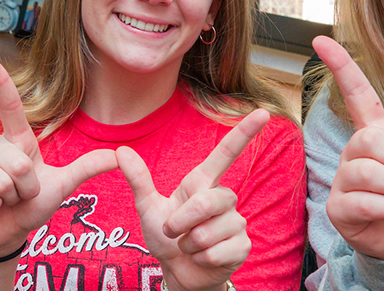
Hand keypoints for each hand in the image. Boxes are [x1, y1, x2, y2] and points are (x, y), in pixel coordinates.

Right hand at [0, 56, 118, 258]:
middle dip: (26, 187)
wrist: (6, 233)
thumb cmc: (30, 205)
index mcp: (16, 140)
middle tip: (18, 194)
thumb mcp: (62, 185)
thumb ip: (86, 168)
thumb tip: (118, 155)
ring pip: (1, 179)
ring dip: (9, 198)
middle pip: (18, 163)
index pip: (9, 105)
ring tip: (4, 199)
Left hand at [115, 109, 270, 290]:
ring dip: (188, 245)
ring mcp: (236, 222)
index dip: (244, 133)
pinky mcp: (242, 246)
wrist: (178, 271)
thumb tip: (121, 150)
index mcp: (203, 183)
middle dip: (180, 223)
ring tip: (190, 246)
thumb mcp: (148, 208)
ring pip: (207, 232)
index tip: (263, 112)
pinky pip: (214, 252)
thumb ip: (139, 179)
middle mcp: (225, 198)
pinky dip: (199, 259)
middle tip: (173, 232)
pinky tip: (202, 258)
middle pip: (204, 203)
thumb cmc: (168, 237)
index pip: (226, 154)